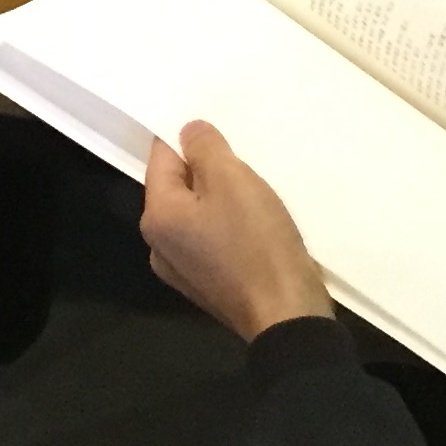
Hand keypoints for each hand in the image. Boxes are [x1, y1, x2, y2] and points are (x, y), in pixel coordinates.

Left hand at [141, 120, 335, 341]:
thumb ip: (205, 148)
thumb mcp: (233, 181)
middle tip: (243, 160)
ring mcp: (184, 270)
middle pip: (178, 188)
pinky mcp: (209, 285)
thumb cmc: (257, 243)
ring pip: (197, 214)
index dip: (187, 138)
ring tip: (255, 190)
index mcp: (157, 217)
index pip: (161, 157)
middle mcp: (160, 245)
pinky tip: (256, 223)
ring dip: (221, 198)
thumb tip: (187, 131)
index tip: (218, 128)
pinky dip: (229, 225)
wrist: (288, 316)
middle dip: (207, 170)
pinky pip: (211, 238)